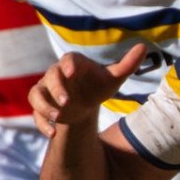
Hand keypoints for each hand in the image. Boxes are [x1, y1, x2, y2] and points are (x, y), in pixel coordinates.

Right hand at [28, 45, 146, 137]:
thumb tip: (144, 46)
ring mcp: (47, 90)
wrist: (85, 102)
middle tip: (66, 102)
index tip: (71, 72)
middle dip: (56, 89)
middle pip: (50, 76)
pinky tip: (53, 133)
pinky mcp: (42, 106)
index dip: (68, 64)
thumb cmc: (99, 86)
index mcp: (74, 63)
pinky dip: (41, 123)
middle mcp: (56, 74)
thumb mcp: (114, 77)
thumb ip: (128, 63)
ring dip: (44, 106)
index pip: (68, 59)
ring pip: (36, 94)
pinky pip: (35, 113)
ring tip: (58, 118)